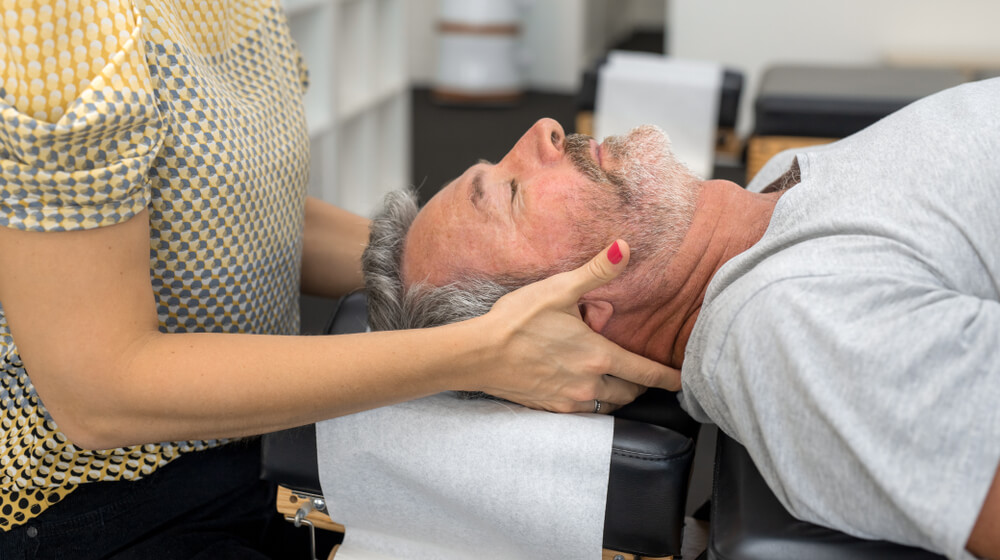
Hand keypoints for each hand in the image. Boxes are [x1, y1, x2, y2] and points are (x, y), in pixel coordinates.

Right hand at [474, 240, 680, 413]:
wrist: (478, 354)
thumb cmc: (517, 320)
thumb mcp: (559, 289)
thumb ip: (596, 271)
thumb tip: (625, 247)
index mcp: (598, 356)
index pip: (646, 373)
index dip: (668, 378)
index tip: (683, 382)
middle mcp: (589, 383)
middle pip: (630, 393)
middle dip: (641, 385)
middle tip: (645, 376)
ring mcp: (569, 400)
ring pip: (608, 404)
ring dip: (618, 395)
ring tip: (618, 382)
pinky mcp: (550, 408)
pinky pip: (584, 411)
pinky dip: (592, 401)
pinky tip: (584, 388)